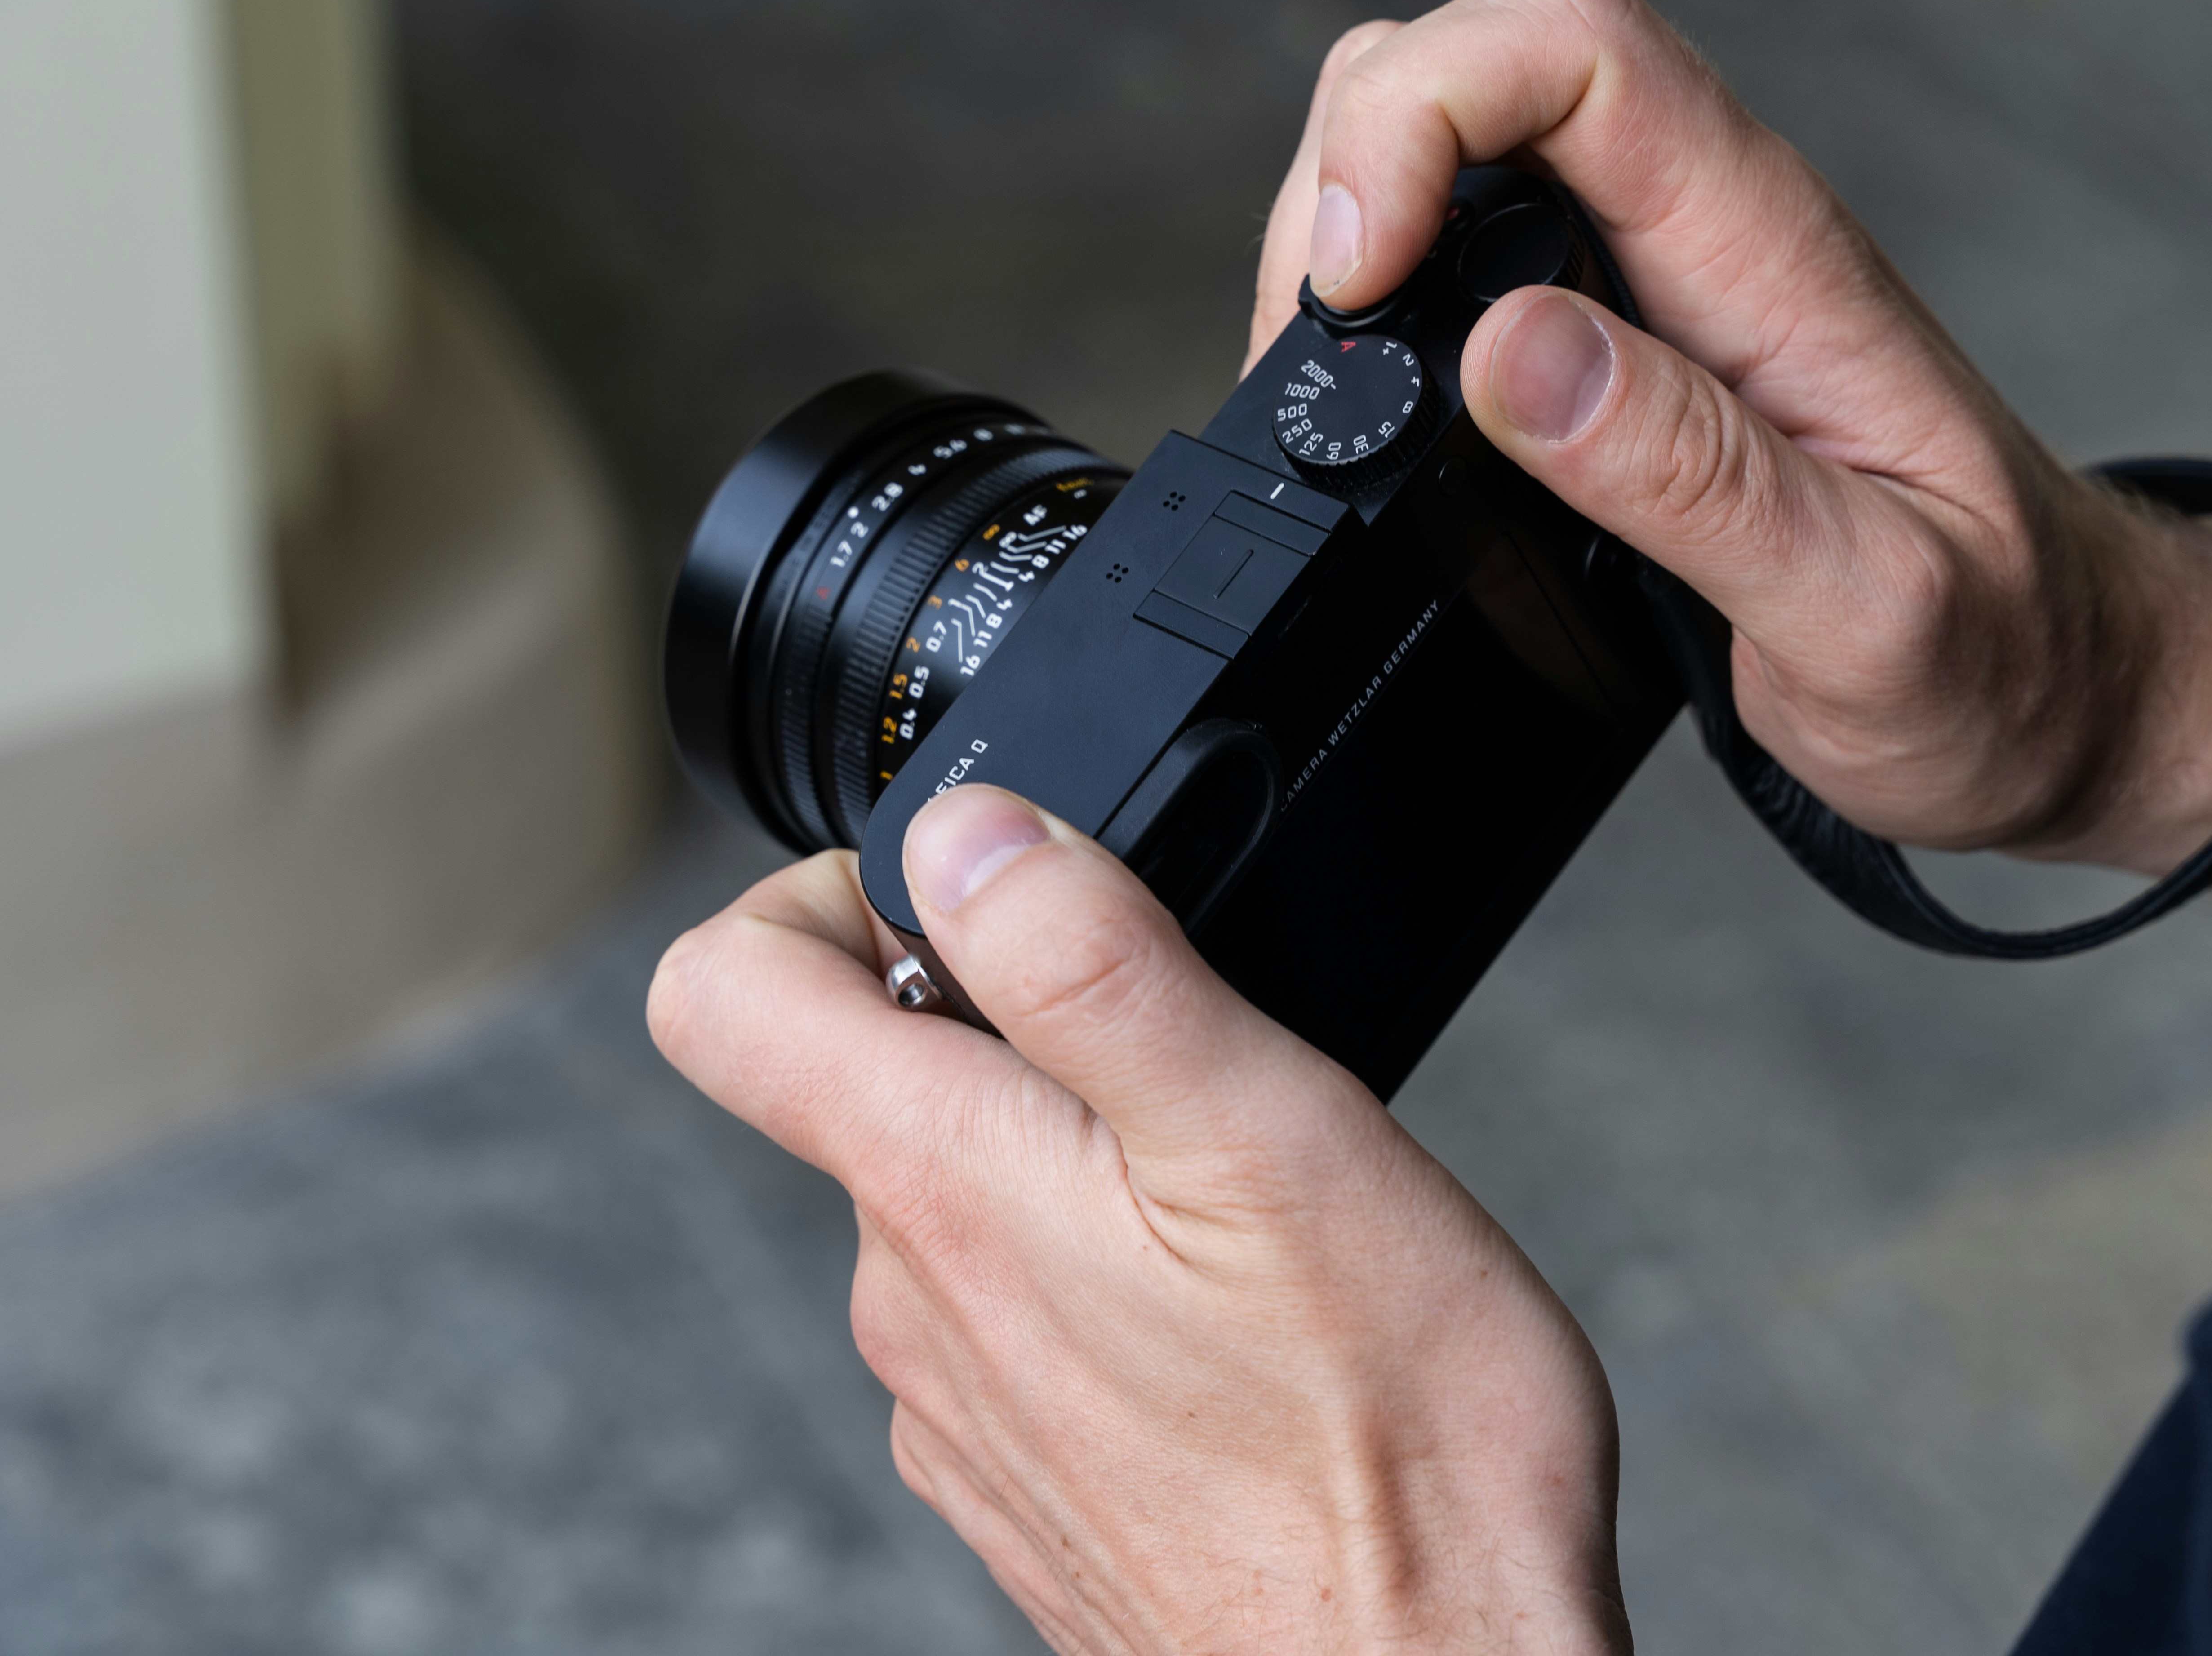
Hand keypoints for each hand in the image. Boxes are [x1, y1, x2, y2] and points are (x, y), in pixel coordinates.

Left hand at [649, 785, 1628, 1655]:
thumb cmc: (1389, 1443)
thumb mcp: (1267, 1135)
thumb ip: (1092, 964)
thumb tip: (958, 829)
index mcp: (945, 1185)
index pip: (723, 992)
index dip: (816, 893)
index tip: (966, 898)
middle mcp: (911, 1301)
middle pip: (871, 1086)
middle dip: (1012, 1032)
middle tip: (1191, 1071)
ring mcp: (959, 1406)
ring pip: (962, 1203)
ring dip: (1074, 1163)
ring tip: (1236, 1212)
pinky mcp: (1023, 1480)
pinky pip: (1016, 1322)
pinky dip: (1103, 1282)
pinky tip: (1233, 1327)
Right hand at [1250, 0, 2204, 857]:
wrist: (2063, 692)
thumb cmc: (1998, 661)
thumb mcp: (1868, 613)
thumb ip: (1694, 482)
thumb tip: (1509, 354)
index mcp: (1774, 258)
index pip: (1575, 48)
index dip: (1424, 114)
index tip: (1360, 277)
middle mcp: (1715, 235)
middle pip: (1495, 52)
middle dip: (1358, 154)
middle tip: (1320, 338)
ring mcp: (1669, 281)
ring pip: (1471, 134)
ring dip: (1356, 219)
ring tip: (1330, 374)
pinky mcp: (1634, 342)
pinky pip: (1483, 245)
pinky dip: (1393, 301)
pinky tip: (1382, 398)